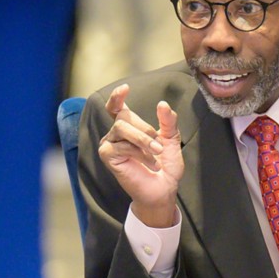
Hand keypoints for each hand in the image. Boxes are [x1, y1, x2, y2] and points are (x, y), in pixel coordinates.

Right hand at [96, 85, 183, 226]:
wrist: (163, 189)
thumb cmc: (166, 167)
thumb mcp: (171, 140)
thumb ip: (168, 122)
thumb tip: (162, 104)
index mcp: (129, 127)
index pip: (116, 108)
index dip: (117, 97)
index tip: (125, 88)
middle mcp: (116, 134)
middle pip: (123, 118)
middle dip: (144, 130)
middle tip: (160, 146)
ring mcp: (109, 145)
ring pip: (121, 129)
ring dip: (143, 141)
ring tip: (156, 154)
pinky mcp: (108, 156)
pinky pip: (121, 145)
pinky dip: (138, 153)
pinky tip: (150, 164)